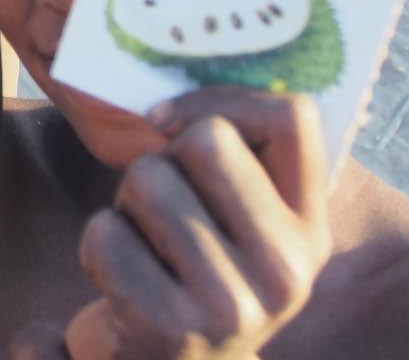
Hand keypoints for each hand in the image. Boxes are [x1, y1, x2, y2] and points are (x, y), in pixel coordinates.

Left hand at [51, 89, 332, 358]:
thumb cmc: (185, 268)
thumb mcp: (232, 218)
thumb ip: (232, 153)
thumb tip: (175, 80)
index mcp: (311, 232)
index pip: (292, 117)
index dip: (220, 99)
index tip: (171, 123)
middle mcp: (289, 272)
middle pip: (205, 140)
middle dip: (161, 161)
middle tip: (159, 212)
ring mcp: (235, 305)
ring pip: (149, 178)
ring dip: (125, 206)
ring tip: (144, 250)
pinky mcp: (172, 328)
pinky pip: (106, 231)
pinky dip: (97, 246)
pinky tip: (121, 284)